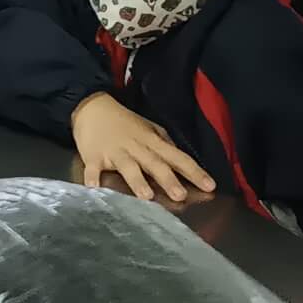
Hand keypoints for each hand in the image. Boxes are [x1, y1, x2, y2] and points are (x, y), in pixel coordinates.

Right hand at [70, 93, 216, 202]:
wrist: (91, 106)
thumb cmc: (122, 120)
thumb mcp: (148, 127)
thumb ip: (163, 142)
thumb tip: (180, 158)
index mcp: (151, 141)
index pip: (177, 157)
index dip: (194, 171)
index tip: (210, 185)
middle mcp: (136, 147)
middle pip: (155, 164)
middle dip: (168, 180)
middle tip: (181, 196)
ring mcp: (114, 152)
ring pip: (128, 167)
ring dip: (137, 181)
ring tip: (146, 196)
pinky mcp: (93, 156)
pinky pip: (93, 169)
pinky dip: (92, 178)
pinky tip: (93, 189)